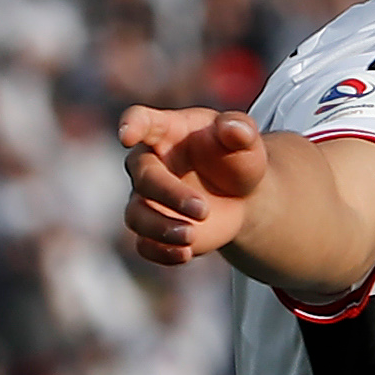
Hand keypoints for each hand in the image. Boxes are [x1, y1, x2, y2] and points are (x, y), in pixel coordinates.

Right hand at [120, 105, 267, 264]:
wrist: (244, 194)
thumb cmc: (238, 156)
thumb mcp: (246, 138)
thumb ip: (240, 129)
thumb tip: (232, 128)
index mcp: (168, 130)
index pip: (141, 120)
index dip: (132, 125)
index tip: (128, 135)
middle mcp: (151, 163)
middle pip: (144, 177)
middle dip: (169, 194)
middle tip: (203, 209)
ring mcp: (148, 199)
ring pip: (136, 214)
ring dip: (161, 227)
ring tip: (192, 235)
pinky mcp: (154, 230)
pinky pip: (144, 244)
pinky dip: (161, 251)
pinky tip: (186, 254)